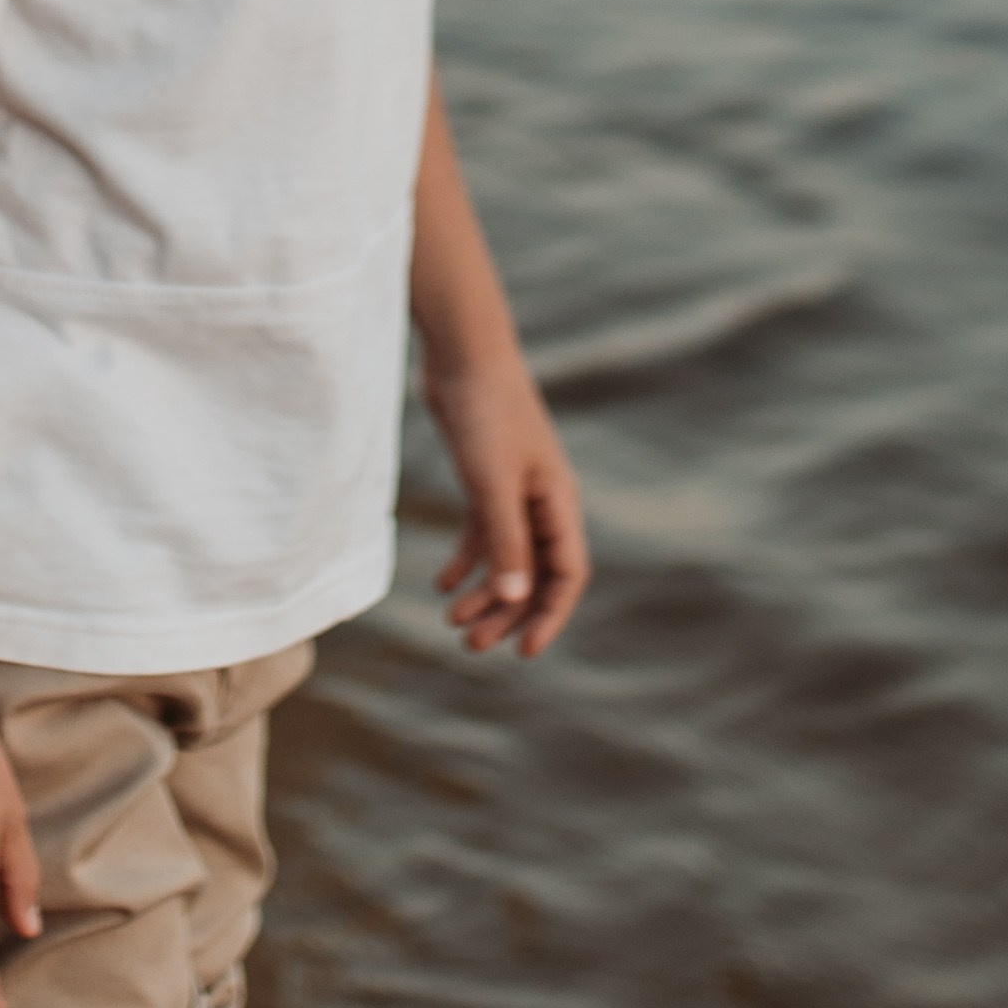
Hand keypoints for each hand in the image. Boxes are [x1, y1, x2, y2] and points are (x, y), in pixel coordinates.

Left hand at [429, 358, 589, 657]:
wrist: (462, 355)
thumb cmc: (485, 413)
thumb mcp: (492, 484)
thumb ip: (505, 540)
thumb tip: (516, 599)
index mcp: (558, 502)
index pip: (567, 575)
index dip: (550, 616)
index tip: (524, 652)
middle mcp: (543, 501)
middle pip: (536, 574)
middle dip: (509, 614)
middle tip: (471, 646)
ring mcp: (514, 490)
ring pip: (507, 557)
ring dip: (485, 593)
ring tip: (452, 622)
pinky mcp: (485, 478)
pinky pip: (483, 533)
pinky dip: (466, 560)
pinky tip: (441, 584)